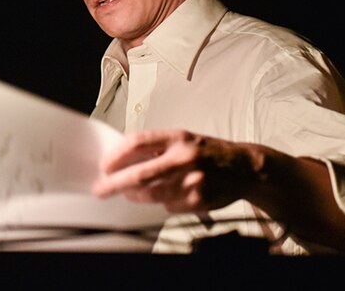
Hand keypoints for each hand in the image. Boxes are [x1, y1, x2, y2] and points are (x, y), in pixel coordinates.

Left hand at [91, 129, 261, 212]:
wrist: (244, 167)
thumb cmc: (207, 152)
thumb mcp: (182, 139)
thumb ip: (154, 147)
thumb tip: (120, 160)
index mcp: (178, 138)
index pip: (137, 143)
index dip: (116, 155)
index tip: (104, 165)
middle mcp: (184, 158)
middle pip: (140, 174)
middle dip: (114, 184)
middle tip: (100, 190)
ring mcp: (192, 181)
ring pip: (151, 194)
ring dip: (136, 194)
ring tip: (134, 191)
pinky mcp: (198, 201)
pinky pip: (168, 206)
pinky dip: (164, 201)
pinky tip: (173, 192)